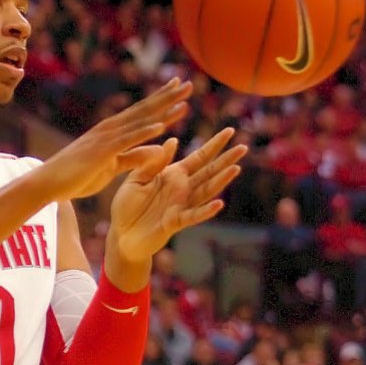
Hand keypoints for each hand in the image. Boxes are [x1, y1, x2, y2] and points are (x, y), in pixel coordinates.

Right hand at [33, 78, 192, 200]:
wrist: (48, 183)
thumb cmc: (77, 176)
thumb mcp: (112, 167)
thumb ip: (134, 157)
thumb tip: (158, 148)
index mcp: (112, 132)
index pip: (141, 113)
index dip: (161, 100)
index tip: (179, 88)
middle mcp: (110, 130)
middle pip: (144, 110)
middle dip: (167, 97)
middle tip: (188, 83)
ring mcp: (105, 139)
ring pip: (138, 121)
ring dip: (161, 109)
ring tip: (183, 99)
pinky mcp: (101, 152)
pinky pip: (127, 141)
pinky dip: (144, 132)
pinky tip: (161, 126)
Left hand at [108, 128, 246, 266]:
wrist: (121, 233)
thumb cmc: (127, 205)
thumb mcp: (137, 179)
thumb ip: (153, 162)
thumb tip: (172, 140)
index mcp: (173, 174)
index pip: (198, 157)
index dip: (214, 145)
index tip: (230, 131)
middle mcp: (182, 189)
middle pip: (208, 172)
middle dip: (225, 160)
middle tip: (244, 147)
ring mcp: (181, 205)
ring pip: (205, 191)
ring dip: (221, 181)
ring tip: (236, 168)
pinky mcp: (175, 222)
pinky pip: (193, 215)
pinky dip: (205, 210)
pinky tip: (219, 203)